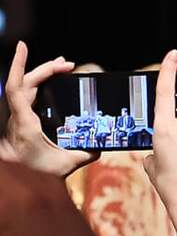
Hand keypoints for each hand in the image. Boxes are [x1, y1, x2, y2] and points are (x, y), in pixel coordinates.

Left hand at [0, 41, 98, 175]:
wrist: (19, 190)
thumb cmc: (38, 179)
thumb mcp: (66, 166)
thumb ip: (86, 153)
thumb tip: (101, 145)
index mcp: (24, 123)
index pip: (16, 88)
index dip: (19, 65)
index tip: (23, 45)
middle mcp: (17, 118)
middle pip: (25, 84)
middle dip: (45, 69)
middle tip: (68, 64)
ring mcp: (17, 120)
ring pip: (25, 90)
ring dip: (42, 77)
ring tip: (63, 69)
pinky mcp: (21, 125)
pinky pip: (27, 100)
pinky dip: (39, 88)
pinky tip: (53, 87)